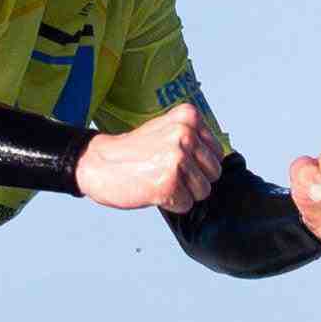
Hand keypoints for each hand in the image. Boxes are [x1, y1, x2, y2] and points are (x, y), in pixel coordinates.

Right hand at [77, 102, 223, 212]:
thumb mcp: (168, 130)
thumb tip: (223, 163)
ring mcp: (177, 158)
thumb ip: (196, 140)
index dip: (197, 164)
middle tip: (165, 172)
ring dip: (182, 193)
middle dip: (193, 180)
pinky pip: (186, 205)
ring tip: (158, 179)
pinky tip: (152, 189)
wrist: (97, 163)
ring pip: (203, 191)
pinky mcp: (168, 183)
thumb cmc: (133, 152)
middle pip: (214, 173)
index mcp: (189, 117)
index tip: (172, 159)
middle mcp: (185, 134)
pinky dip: (170, 204)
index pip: (217, 153)